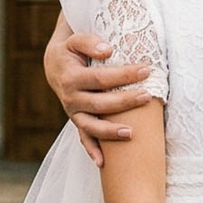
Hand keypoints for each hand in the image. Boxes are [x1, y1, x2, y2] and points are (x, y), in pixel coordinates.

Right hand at [46, 26, 155, 162]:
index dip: (124, 75)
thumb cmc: (71, 50)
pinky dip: (91, 150)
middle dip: (125, 101)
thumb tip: (108, 50)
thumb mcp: (75, 39)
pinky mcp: (77, 121)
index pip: (101, 78)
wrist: (54, 64)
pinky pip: (83, 138)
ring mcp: (73, 113)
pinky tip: (103, 163)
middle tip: (148, 96)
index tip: (146, 70)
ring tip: (132, 134)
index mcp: (71, 77)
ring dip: (110, 132)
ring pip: (91, 127)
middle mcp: (70, 98)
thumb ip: (89, 42)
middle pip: (100, 104)